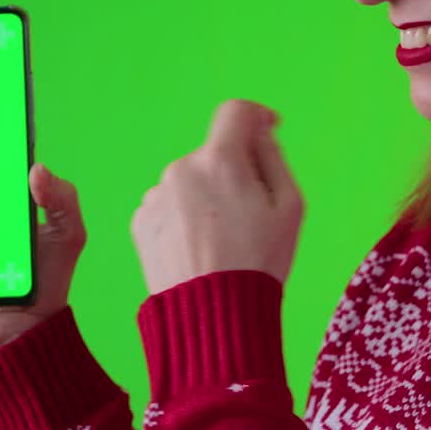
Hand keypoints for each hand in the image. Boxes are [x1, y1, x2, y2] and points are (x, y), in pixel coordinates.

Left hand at [130, 99, 303, 295]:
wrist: (212, 316)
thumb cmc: (259, 262)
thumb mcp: (289, 208)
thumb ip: (274, 158)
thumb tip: (257, 135)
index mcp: (220, 160)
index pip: (235, 112)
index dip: (256, 117)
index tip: (267, 131)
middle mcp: (181, 169)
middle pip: (213, 155)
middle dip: (232, 173)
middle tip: (249, 215)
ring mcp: (156, 196)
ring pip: (189, 183)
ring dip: (205, 198)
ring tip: (221, 243)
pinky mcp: (141, 223)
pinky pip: (169, 208)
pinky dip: (184, 220)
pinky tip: (198, 251)